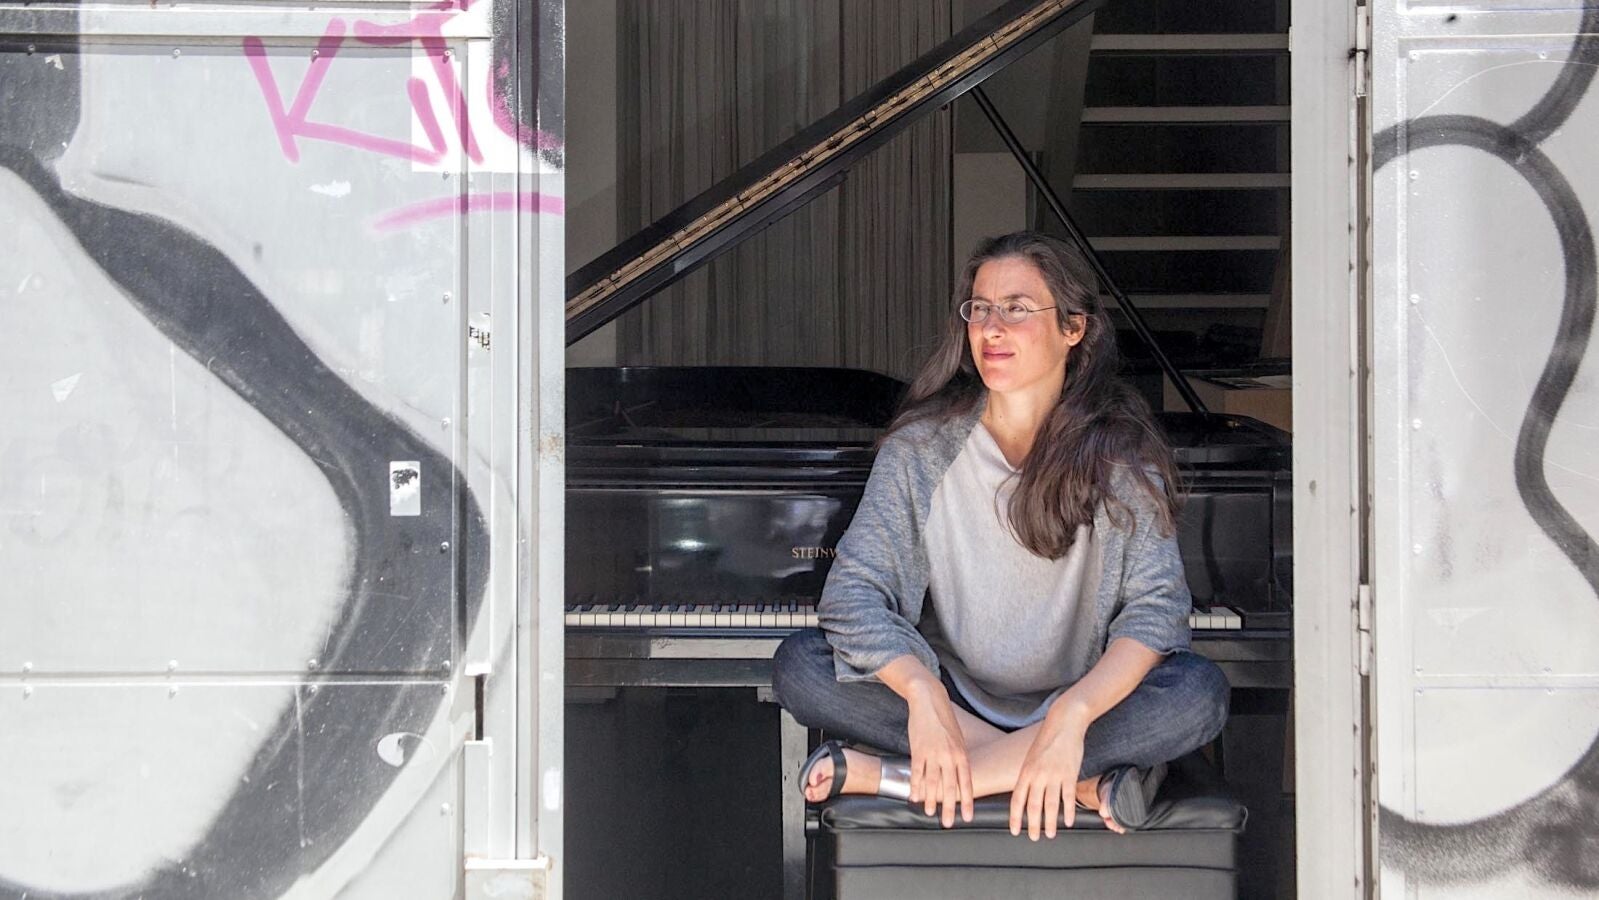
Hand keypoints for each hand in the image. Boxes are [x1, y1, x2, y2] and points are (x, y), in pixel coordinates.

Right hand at [904, 682, 973, 827]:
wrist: (929, 700)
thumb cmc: (944, 720)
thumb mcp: (957, 739)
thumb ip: (958, 758)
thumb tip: (960, 776)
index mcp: (961, 753)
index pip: (966, 782)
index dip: (967, 801)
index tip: (967, 817)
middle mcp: (949, 756)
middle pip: (950, 787)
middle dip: (949, 807)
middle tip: (948, 823)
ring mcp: (933, 753)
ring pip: (933, 782)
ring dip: (931, 800)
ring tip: (930, 813)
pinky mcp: (918, 750)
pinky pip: (917, 772)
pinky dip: (915, 786)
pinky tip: (914, 796)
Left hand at [1009, 708, 1087, 839]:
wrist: (1064, 722)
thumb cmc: (1048, 739)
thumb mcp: (1032, 756)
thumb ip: (1029, 775)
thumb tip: (1026, 794)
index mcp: (1026, 771)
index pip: (1017, 799)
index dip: (1015, 817)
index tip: (1015, 830)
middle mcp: (1038, 774)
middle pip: (1033, 806)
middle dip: (1032, 825)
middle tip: (1034, 838)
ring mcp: (1054, 774)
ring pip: (1050, 805)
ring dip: (1050, 823)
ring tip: (1050, 834)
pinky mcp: (1070, 773)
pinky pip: (1068, 797)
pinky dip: (1068, 811)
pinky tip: (1069, 822)